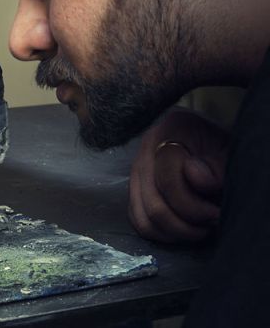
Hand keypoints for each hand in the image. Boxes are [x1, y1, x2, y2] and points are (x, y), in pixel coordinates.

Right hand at [128, 110, 228, 242]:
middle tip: (211, 224)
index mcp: (169, 131)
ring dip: (175, 232)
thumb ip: (216, 166)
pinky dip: (162, 233)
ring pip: (144, 218)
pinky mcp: (135, 189)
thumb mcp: (228, 151)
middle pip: (154, 204)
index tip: (217, 212)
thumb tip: (198, 180)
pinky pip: (139, 221)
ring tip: (200, 229)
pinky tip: (185, 229)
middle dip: (186, 224)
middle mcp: (146, 150)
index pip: (168, 178)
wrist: (212, 141)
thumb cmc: (222, 147)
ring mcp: (136, 170)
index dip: (195, 205)